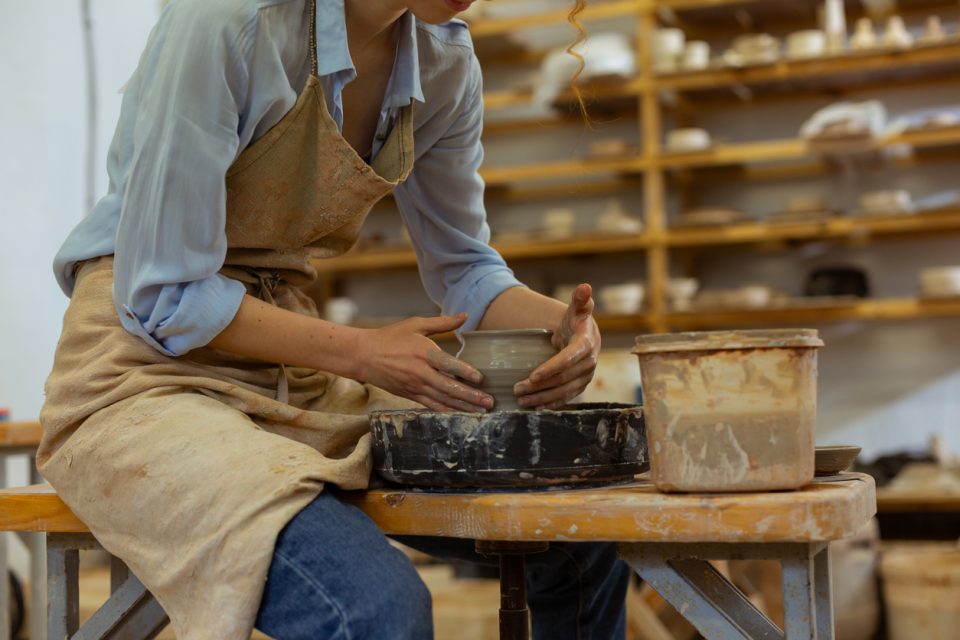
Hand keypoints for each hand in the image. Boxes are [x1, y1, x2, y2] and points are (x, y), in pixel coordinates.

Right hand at [356, 313, 494, 412]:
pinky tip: (460, 414)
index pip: (449, 365)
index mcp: (423, 353)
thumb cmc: (390, 337)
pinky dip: (447, 411)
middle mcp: (420, 372)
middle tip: (489, 402)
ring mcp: (415, 386)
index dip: (466, 372)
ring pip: (443, 399)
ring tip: (481, 411)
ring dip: (463, 406)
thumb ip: (442, 323)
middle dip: (471, 396)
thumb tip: (465, 316)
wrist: (363, 355)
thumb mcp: (415, 324)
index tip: (481, 378)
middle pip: (449, 387)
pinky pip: (431, 405)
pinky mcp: (410, 395)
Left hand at [514, 284, 599, 409]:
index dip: (551, 368)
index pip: (568, 359)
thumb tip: (585, 287)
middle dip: (539, 385)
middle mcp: (589, 363)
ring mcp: (586, 377)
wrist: (584, 336)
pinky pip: (565, 397)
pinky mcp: (581, 386)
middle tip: (516, 388)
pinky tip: (534, 407)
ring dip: (541, 398)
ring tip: (520, 400)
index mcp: (587, 344)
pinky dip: (550, 403)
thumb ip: (580, 300)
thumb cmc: (576, 321)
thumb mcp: (576, 309)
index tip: (532, 375)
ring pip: (563, 391)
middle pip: (563, 378)